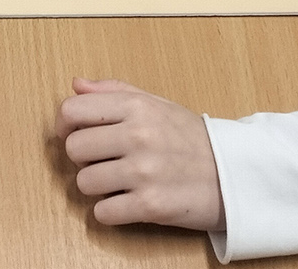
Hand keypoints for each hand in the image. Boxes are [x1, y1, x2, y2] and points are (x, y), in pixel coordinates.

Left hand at [56, 78, 224, 232]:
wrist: (233, 175)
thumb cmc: (190, 139)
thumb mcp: (156, 103)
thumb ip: (113, 91)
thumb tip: (76, 85)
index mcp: (137, 107)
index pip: (72, 111)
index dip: (64, 126)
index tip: (71, 134)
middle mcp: (138, 135)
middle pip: (74, 149)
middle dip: (83, 159)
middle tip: (103, 160)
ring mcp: (144, 172)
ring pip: (84, 183)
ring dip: (97, 187)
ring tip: (118, 182)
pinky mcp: (150, 206)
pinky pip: (102, 213)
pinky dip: (110, 211)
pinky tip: (126, 202)